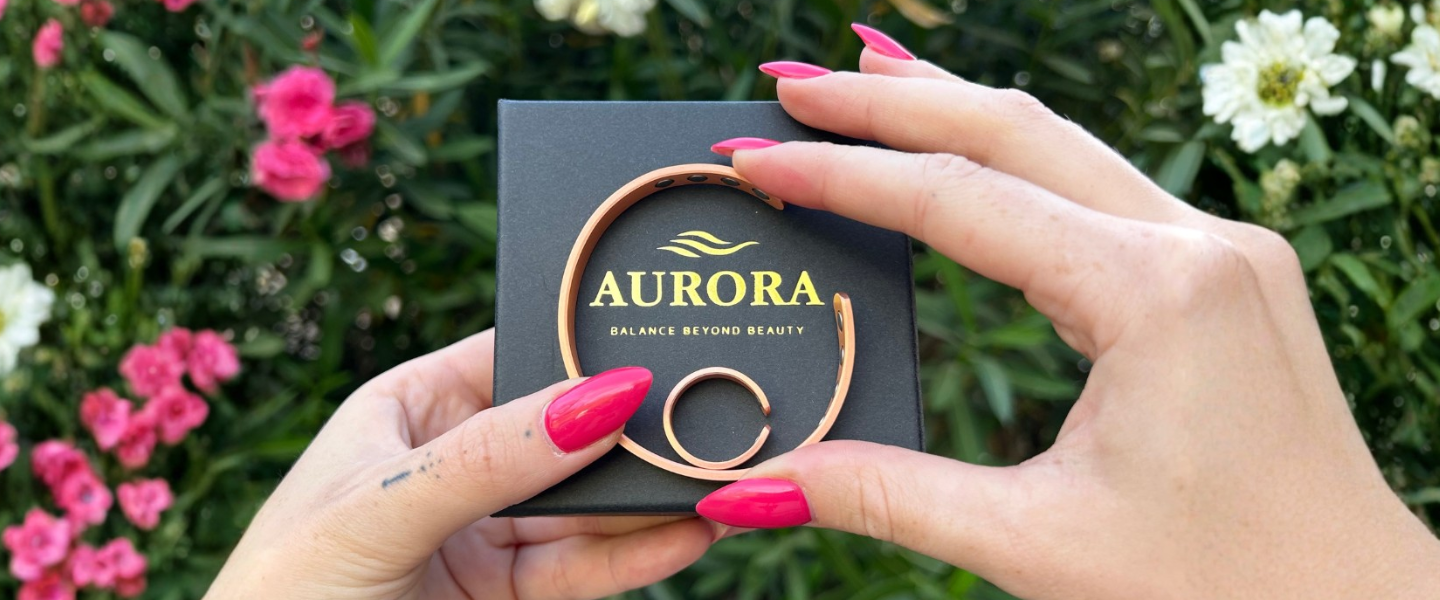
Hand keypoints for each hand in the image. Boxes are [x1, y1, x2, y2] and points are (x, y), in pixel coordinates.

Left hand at [207, 331, 712, 598]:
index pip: (513, 353)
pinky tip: (686, 534)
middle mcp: (453, 461)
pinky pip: (583, 565)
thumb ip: (488, 459)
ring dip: (648, 494)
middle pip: (563, 430)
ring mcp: (483, 531)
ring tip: (715, 478)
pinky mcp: (504, 595)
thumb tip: (599, 397)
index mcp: (408, 407)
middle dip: (632, 427)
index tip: (659, 333)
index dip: (582, 344)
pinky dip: (638, 553)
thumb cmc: (280, 592)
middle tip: (709, 415)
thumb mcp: (378, 510)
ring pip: (583, 503)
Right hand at [699, 28, 1439, 598]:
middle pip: (1013, 130)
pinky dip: (1016, 161)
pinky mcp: (1222, 273)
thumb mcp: (1038, 543)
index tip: (753, 157)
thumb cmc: (1223, 586)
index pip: (961, 202)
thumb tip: (749, 491)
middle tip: (785, 85)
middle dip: (889, 100)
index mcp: (1156, 293)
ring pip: (1060, 145)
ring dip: (952, 112)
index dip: (844, 175)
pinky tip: (967, 153)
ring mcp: (1220, 249)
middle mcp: (1198, 244)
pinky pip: (1099, 187)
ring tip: (857, 85)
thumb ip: (886, 498)